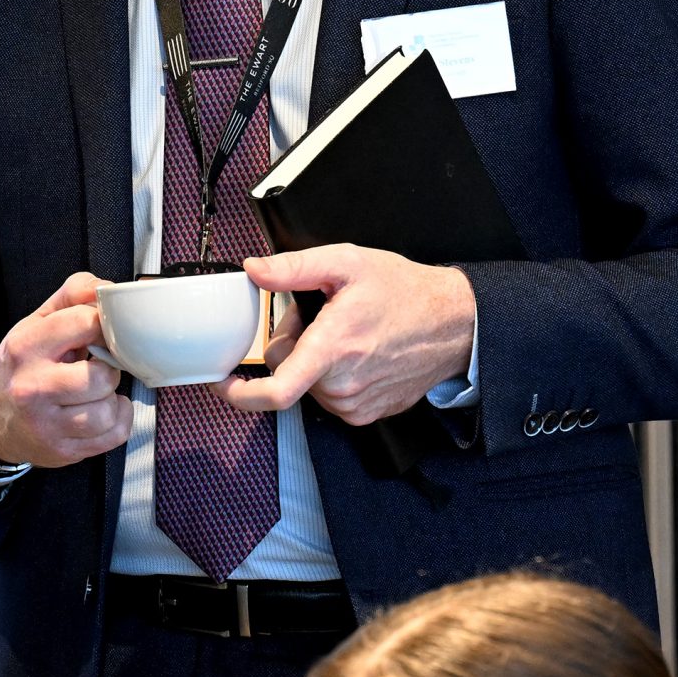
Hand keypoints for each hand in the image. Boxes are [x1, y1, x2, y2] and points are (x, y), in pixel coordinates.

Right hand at [0, 272, 130, 468]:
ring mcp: (46, 424)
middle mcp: (32, 387)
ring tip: (99, 392)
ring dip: (112, 399)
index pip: (85, 322)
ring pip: (107, 411)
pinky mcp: (61, 450)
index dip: (103, 324)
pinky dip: (118, 421)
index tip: (100, 332)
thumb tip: (107, 289)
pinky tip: (103, 412)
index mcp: (26, 347)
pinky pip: (113, 436)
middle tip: (98, 367)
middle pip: (102, 376)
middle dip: (108, 368)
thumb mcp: (38, 322)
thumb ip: (73, 295)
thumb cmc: (23, 365)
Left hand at [221, 246, 475, 426]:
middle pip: (289, 373)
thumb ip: (294, 267)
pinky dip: (332, 375)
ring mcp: (357, 404)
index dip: (240, 392)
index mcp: (333, 349)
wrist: (453, 322)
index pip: (277, 392)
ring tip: (344, 332)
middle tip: (317, 316)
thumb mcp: (347, 263)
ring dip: (313, 360)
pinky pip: (331, 397)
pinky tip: (356, 352)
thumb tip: (254, 270)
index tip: (224, 381)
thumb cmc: (405, 292)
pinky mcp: (368, 414)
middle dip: (292, 344)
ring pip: (309, 385)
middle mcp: (343, 384)